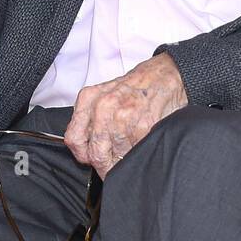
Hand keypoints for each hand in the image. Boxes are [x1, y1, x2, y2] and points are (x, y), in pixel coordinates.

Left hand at [64, 54, 188, 178]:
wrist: (165, 74)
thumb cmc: (135, 87)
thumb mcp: (103, 95)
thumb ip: (90, 120)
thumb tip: (86, 153)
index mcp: (89, 98)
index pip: (74, 139)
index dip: (84, 155)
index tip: (93, 159)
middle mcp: (103, 106)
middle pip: (96, 153)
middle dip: (105, 166)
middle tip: (114, 166)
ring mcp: (123, 116)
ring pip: (117, 158)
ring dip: (125, 160)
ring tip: (132, 148)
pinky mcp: (143, 126)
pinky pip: (136, 153)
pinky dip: (139, 153)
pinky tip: (143, 142)